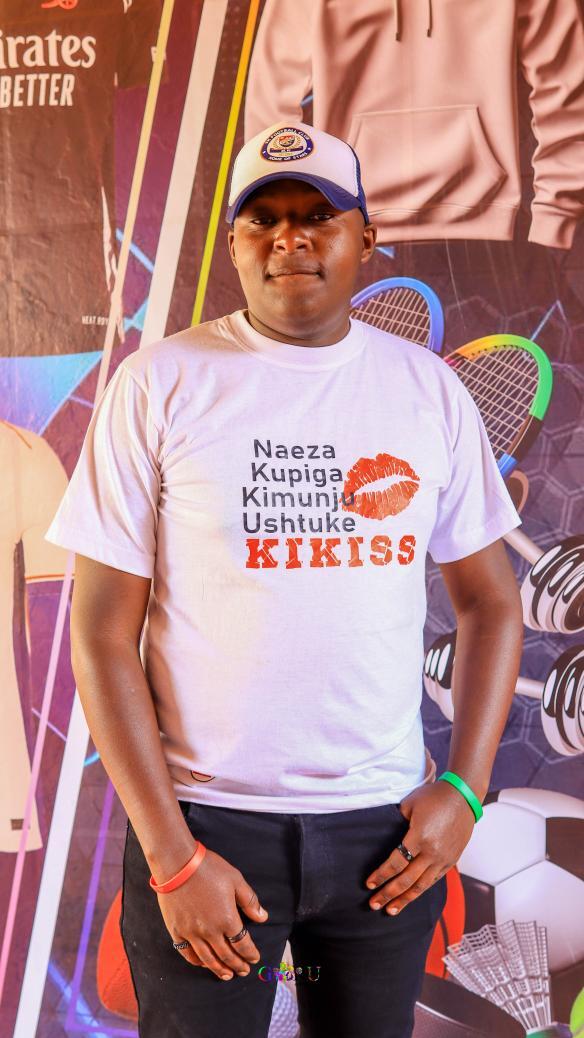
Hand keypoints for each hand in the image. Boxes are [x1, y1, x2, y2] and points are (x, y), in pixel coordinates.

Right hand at [156, 847, 268, 980]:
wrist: (177, 864)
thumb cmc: (208, 868)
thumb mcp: (235, 879)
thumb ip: (250, 901)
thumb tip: (263, 917)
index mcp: (227, 919)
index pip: (242, 943)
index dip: (250, 953)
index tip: (255, 958)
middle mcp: (210, 931)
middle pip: (226, 955)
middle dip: (238, 964)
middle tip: (244, 971)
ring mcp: (191, 933)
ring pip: (208, 959)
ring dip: (219, 969)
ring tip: (227, 976)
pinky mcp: (176, 931)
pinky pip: (187, 953)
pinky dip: (197, 962)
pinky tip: (203, 964)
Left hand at [364, 781, 476, 913]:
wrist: (463, 797)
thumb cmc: (435, 797)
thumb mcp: (410, 804)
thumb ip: (397, 822)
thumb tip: (386, 835)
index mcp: (420, 836)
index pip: (396, 863)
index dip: (381, 875)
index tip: (369, 884)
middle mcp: (432, 852)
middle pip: (407, 880)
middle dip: (389, 894)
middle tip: (374, 904)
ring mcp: (444, 858)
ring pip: (422, 886)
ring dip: (405, 899)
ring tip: (391, 910)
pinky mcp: (451, 861)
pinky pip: (434, 880)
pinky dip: (421, 890)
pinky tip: (411, 896)